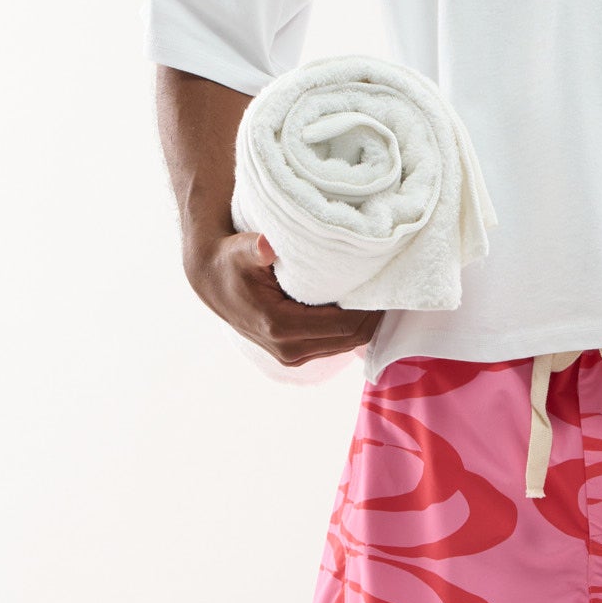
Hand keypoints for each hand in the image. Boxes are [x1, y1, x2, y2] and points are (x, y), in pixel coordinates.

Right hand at [188, 232, 384, 365]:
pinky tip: (356, 307)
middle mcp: (288, 349)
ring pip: (345, 345)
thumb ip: (255, 248)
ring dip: (363, 324)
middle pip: (350, 339)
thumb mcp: (241, 250)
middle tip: (387, 288)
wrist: (214, 282)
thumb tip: (266, 246)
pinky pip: (334, 345)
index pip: (343, 326)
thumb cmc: (232, 262)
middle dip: (372, 317)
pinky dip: (349, 329)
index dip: (369, 309)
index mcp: (280, 327)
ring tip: (374, 295)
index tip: (384, 286)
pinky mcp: (294, 355)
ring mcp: (291, 356)